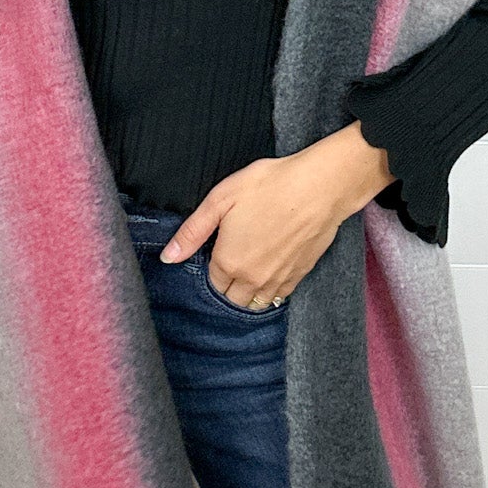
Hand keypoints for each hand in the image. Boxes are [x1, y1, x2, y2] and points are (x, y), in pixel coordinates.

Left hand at [157, 125, 395, 309]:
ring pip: (255, 302)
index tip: (216, 254)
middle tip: (231, 262)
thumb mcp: (221, 199)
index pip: (211, 283)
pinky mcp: (299, 276)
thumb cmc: (270, 185)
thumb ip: (192, 231)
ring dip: (248, 293)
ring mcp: (277, 281)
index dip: (211, 268)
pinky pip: (278, 296)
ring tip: (249, 271)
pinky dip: (271, 290)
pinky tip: (270, 271)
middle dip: (227, 286)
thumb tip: (168, 257)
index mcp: (228, 262)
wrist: (320, 187)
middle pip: (231, 299)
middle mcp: (251, 279)